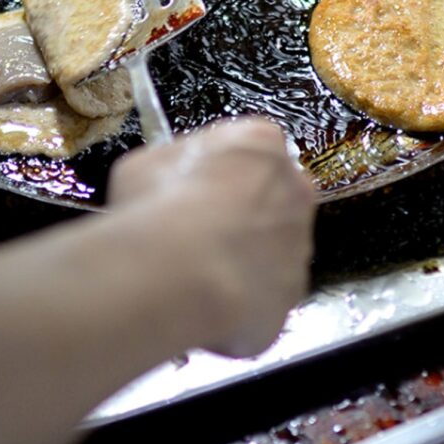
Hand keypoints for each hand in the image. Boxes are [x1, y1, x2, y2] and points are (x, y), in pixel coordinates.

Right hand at [105, 116, 316, 357]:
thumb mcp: (144, 167)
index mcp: (260, 144)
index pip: (252, 148)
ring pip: (271, 248)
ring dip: (243, 256)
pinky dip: (242, 296)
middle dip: (241, 212)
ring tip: (198, 271)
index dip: (220, 170)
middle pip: (272, 196)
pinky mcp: (292, 293)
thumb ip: (173, 169)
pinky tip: (208, 299)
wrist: (180, 272)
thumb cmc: (159, 206)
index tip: (195, 186)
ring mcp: (298, 244)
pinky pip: (265, 292)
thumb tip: (171, 183)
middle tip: (199, 229)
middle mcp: (293, 189)